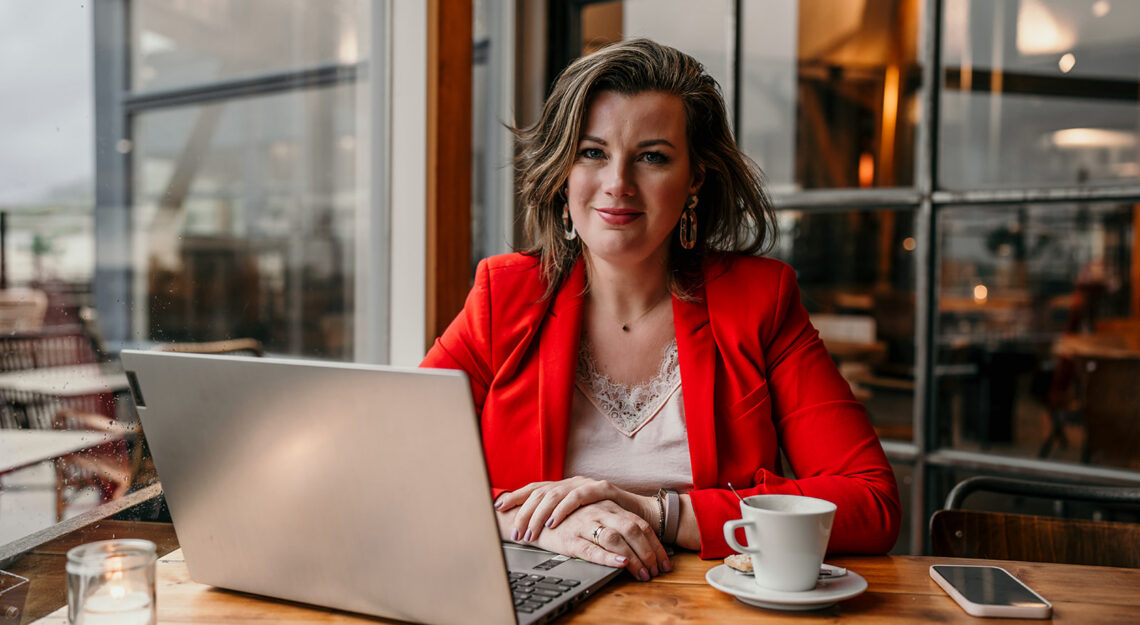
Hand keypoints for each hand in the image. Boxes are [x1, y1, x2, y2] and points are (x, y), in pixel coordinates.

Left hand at [495, 477, 652, 543]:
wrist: (641, 515)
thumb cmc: (607, 519)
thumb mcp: (578, 519)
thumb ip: (559, 518)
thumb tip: (532, 527)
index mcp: (563, 487)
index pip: (534, 489)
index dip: (515, 496)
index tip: (497, 508)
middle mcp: (571, 482)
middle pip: (540, 493)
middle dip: (524, 512)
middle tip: (515, 532)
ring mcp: (586, 483)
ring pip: (554, 495)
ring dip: (539, 515)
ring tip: (530, 532)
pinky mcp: (601, 488)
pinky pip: (576, 497)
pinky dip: (562, 510)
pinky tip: (553, 521)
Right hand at [525, 500, 670, 580]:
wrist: (534, 515)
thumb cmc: (568, 517)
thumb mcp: (595, 514)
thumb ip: (615, 523)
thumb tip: (640, 544)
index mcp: (608, 506)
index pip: (639, 524)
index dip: (654, 544)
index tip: (664, 561)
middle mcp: (599, 512)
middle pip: (633, 530)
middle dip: (649, 553)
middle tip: (656, 571)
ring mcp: (584, 524)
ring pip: (616, 539)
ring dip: (634, 558)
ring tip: (643, 573)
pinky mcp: (570, 538)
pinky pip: (592, 549)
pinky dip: (608, 557)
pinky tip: (621, 564)